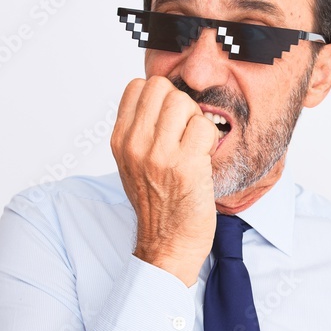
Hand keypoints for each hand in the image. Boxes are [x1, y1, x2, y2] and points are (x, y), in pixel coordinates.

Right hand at [111, 76, 218, 285]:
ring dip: (196, 120)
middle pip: (162, 87)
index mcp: (120, 140)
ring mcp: (159, 155)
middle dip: (180, 104)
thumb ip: (140, 130)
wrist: (167, 244)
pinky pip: (204, 127)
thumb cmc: (157, 204)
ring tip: (194, 146)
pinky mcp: (185, 166)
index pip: (138, 86)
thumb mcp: (133, 164)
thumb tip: (162, 97)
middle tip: (185, 132)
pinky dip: (210, 139)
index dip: (160, 96)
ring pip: (184, 102)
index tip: (169, 118)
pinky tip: (204, 158)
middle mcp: (135, 144)